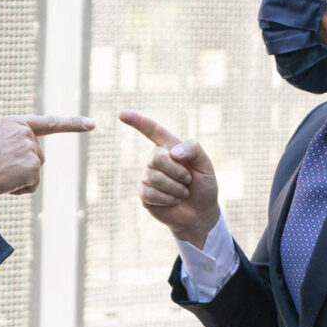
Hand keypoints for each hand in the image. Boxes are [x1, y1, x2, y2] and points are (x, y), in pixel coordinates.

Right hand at [0, 115, 93, 201]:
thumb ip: (10, 141)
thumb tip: (21, 156)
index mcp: (14, 123)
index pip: (49, 123)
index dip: (72, 124)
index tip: (91, 124)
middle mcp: (26, 133)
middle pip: (38, 156)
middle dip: (23, 167)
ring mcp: (31, 149)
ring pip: (35, 170)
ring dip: (20, 178)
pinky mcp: (33, 166)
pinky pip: (33, 184)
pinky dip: (21, 188)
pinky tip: (5, 184)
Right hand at [119, 110, 219, 246]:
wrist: (200, 212)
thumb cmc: (203, 185)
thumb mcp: (205, 164)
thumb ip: (193, 149)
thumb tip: (171, 153)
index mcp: (170, 147)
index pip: (152, 130)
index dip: (137, 121)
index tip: (121, 114)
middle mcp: (156, 159)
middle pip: (157, 157)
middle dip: (177, 171)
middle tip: (188, 180)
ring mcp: (148, 176)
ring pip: (154, 177)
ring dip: (175, 188)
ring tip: (183, 192)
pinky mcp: (144, 193)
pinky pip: (150, 192)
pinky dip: (167, 199)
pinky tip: (173, 201)